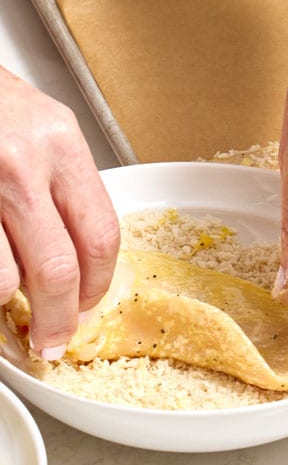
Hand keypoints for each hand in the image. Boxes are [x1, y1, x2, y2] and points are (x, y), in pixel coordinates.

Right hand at [0, 67, 118, 357]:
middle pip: (58, 268)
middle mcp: (23, 163)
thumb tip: (78, 250)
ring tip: (5, 303)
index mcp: (60, 144)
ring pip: (5, 277)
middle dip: (57, 316)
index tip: (88, 305)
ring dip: (5, 300)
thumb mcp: (39, 126)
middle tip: (52, 338)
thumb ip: (61, 182)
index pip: (100, 234)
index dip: (98, 283)